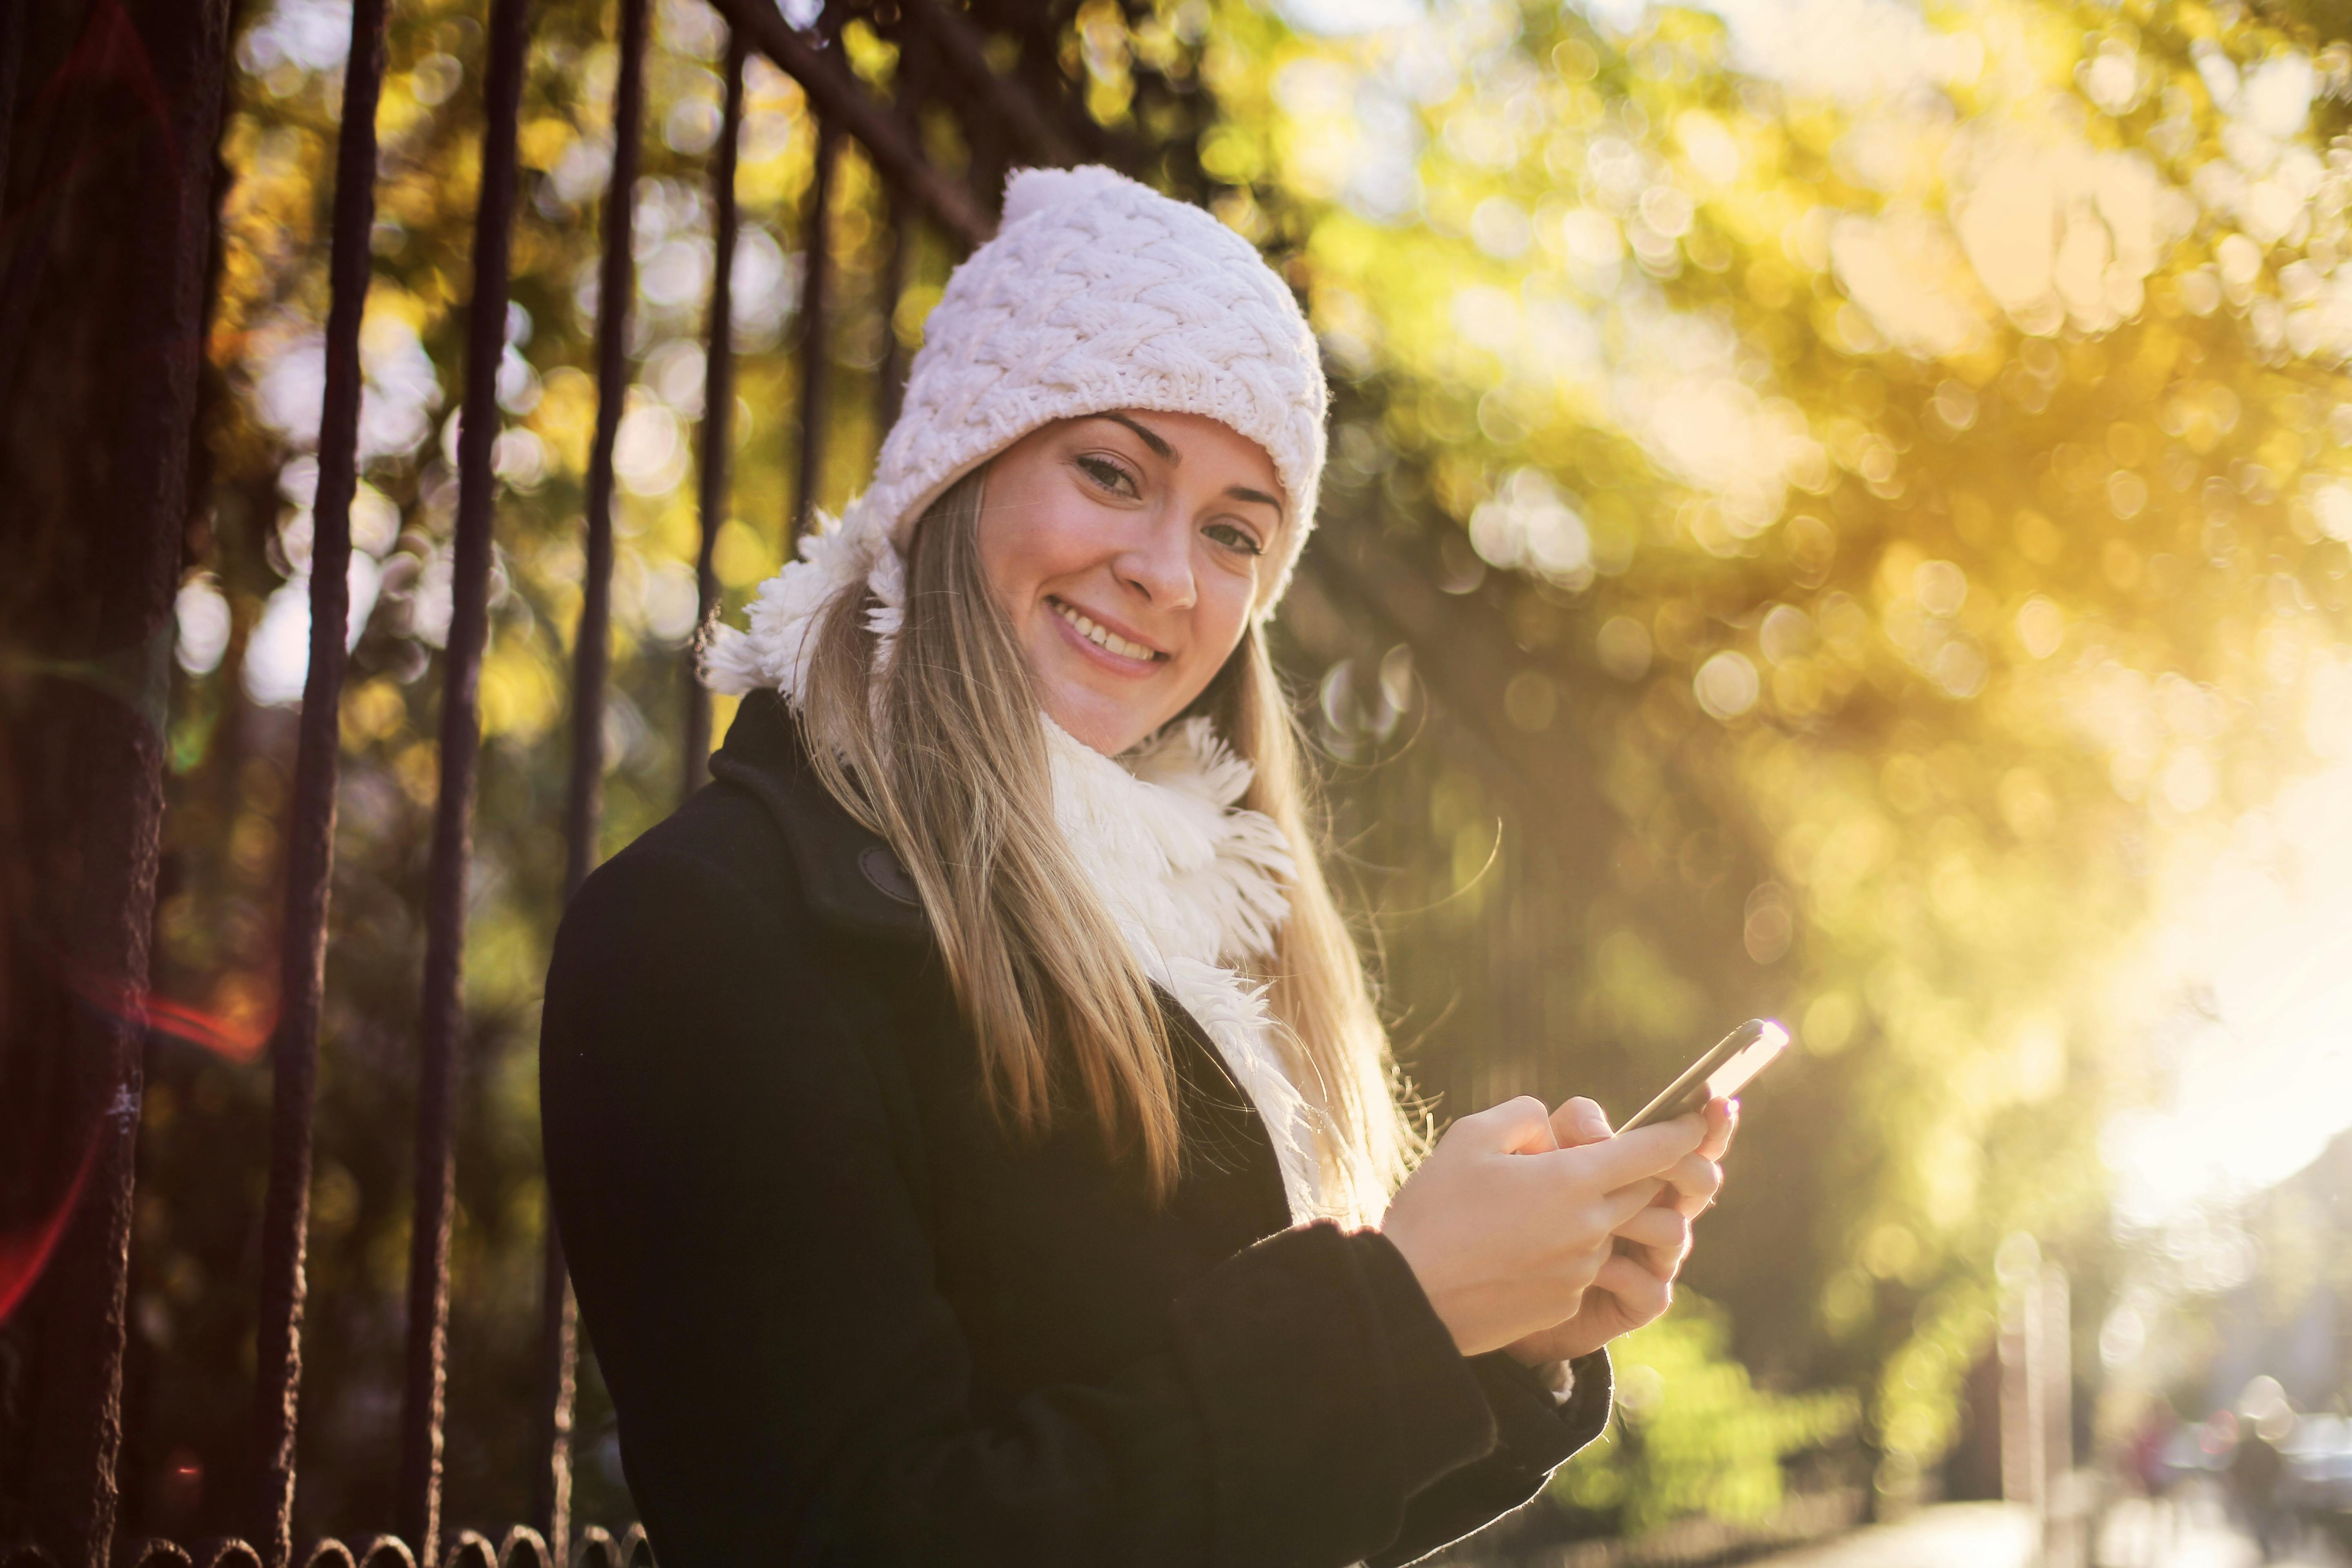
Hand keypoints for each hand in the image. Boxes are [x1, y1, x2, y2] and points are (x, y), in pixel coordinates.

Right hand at [1379, 1096, 1708, 1358]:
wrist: (1411, 1297)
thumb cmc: (1434, 1211)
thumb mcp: (1469, 1138)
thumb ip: (1525, 1118)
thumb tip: (1553, 1131)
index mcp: (1571, 1180)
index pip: (1652, 1151)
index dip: (1683, 1132)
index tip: (1698, 1119)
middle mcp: (1590, 1227)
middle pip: (1645, 1192)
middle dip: (1642, 1172)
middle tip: (1619, 1156)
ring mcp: (1581, 1271)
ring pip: (1612, 1230)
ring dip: (1597, 1212)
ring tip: (1542, 1207)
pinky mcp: (1567, 1304)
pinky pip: (1584, 1267)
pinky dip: (1567, 1251)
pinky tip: (1517, 1249)